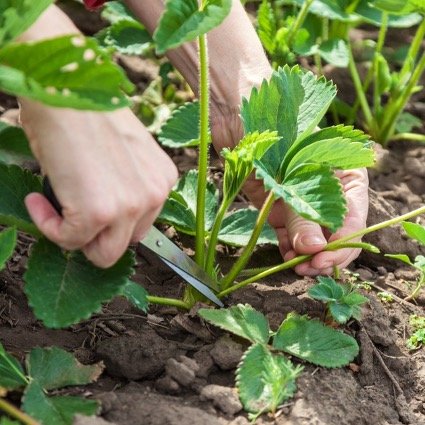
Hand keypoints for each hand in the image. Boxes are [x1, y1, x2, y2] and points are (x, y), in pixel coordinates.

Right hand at [20, 101, 176, 267]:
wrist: (64, 86)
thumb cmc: (86, 111)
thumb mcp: (121, 153)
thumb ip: (124, 184)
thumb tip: (105, 215)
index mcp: (162, 179)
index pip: (141, 224)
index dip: (113, 224)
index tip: (88, 210)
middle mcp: (154, 194)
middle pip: (127, 243)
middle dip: (98, 235)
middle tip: (72, 212)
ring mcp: (131, 205)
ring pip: (105, 254)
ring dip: (77, 237)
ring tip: (56, 206)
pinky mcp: (101, 212)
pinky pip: (71, 241)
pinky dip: (50, 227)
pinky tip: (38, 201)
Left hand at [211, 112, 368, 275]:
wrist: (237, 110)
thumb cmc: (272, 126)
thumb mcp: (291, 171)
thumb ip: (301, 212)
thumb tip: (314, 250)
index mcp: (344, 173)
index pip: (353, 217)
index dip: (342, 244)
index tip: (324, 261)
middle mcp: (326, 189)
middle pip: (335, 231)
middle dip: (325, 253)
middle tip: (310, 270)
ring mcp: (301, 198)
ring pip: (312, 236)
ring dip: (306, 255)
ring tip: (297, 268)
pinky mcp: (278, 204)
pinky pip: (289, 233)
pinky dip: (289, 247)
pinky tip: (286, 258)